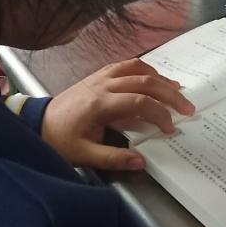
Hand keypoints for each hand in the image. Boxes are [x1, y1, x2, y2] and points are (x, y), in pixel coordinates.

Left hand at [41, 58, 194, 170]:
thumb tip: (141, 161)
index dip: (159, 113)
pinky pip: (126, 65)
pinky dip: (144, 69)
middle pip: (144, 82)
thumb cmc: (60, 140)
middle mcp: (102, 85)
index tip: (170, 128)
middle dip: (169, 94)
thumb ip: (113, 158)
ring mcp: (100, 77)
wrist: (37, 124)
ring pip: (137, 69)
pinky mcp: (98, 75)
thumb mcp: (84, 155)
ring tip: (178, 89)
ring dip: (160, 78)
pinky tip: (155, 78)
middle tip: (188, 107)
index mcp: (99, 104)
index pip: (139, 102)